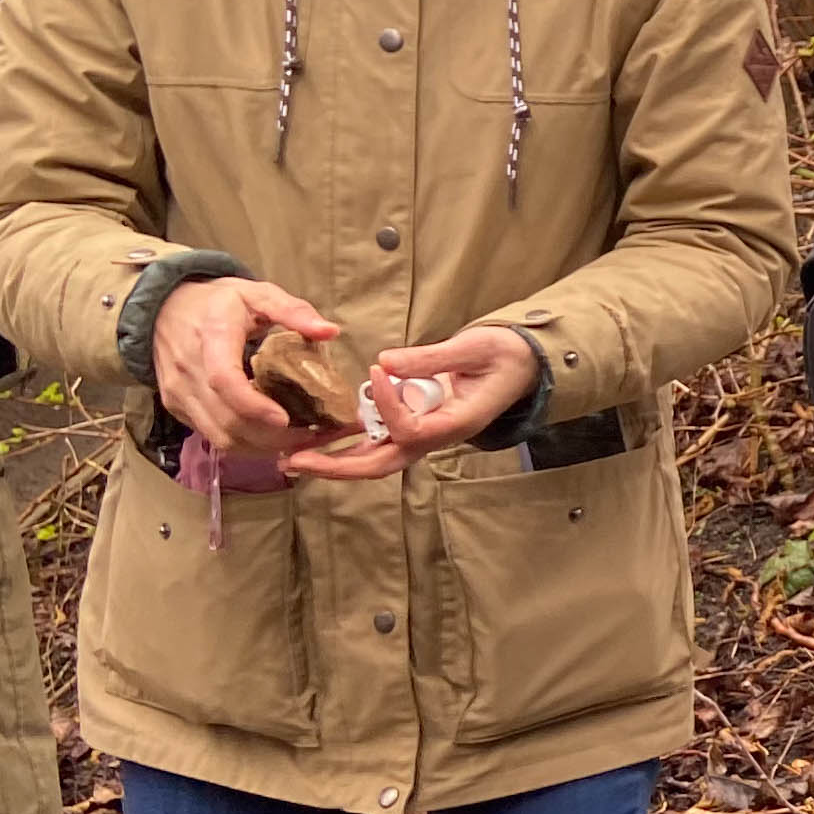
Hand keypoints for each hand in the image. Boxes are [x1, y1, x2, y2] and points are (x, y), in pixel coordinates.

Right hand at [152, 275, 339, 456]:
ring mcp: (178, 392)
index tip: (286, 418)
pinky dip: (243, 443)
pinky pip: (211, 436)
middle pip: (227, 419)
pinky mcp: (176, 407)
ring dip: (259, 446)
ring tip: (296, 439)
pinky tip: (270, 436)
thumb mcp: (257, 294)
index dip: (254, 405)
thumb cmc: (218, 302)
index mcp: (211, 337)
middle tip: (312, 435)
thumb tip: (330, 332)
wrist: (166, 308)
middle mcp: (189, 370)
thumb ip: (293, 311)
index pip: (225, 380)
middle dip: (271, 436)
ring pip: (219, 436)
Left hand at [283, 325, 543, 483]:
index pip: (410, 428)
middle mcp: (436, 438)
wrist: (520, 366)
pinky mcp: (416, 425)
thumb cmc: (503, 356)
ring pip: (375, 458)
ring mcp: (424, 435)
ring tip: (293, 457)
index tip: (376, 370)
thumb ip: (431, 358)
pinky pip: (378, 440)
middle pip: (381, 464)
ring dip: (334, 460)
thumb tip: (386, 363)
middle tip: (294, 460)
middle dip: (336, 465)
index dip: (387, 404)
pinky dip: (346, 442)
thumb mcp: (473, 348)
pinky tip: (316, 438)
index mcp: (455, 424)